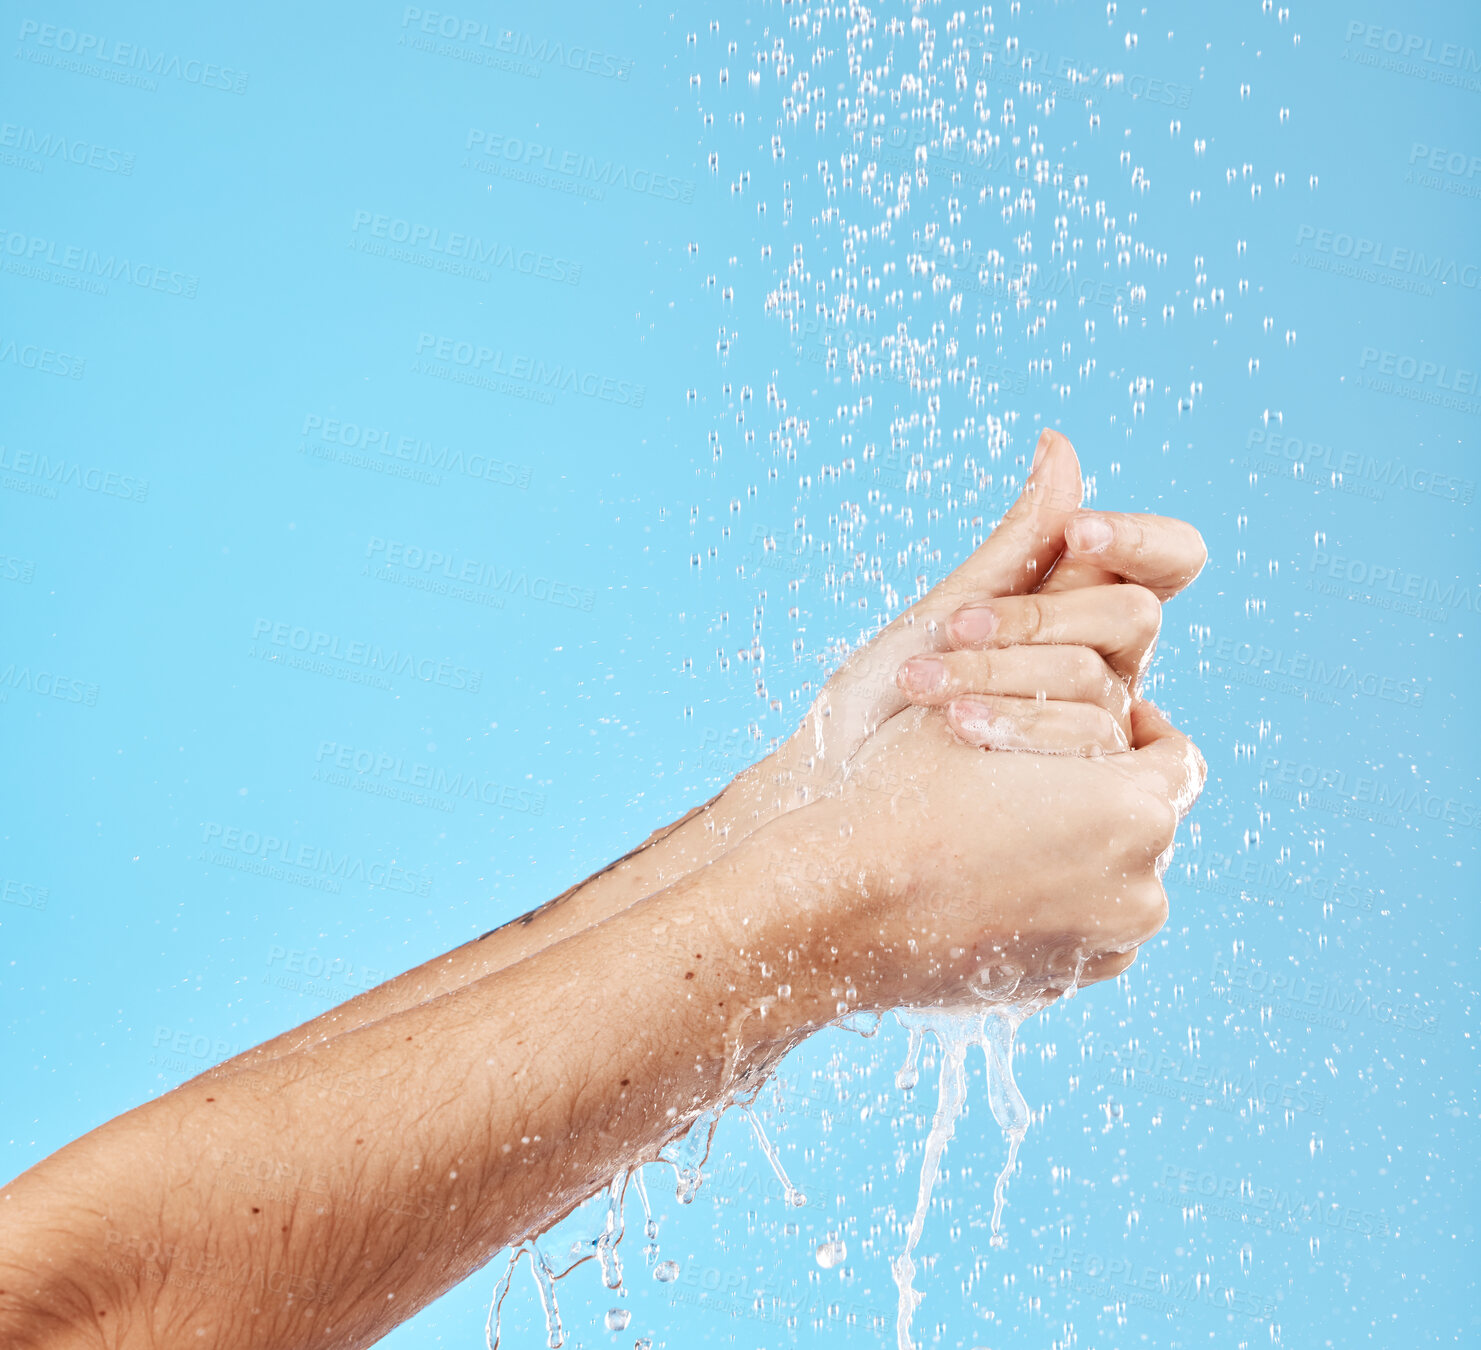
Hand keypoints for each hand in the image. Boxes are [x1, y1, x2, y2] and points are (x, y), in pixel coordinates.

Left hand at [722, 429, 1203, 813]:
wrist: (834, 796)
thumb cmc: (880, 706)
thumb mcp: (941, 616)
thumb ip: (1017, 546)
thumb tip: (1062, 443)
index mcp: (1082, 616)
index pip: (1170, 563)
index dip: (1142, 540)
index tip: (1078, 533)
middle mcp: (1105, 673)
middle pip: (1132, 617)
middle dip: (1037, 616)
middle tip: (952, 625)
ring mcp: (1097, 738)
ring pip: (1099, 684)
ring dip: (1001, 672)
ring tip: (924, 684)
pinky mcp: (1081, 800)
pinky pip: (1090, 755)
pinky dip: (1017, 728)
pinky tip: (956, 729)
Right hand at [746, 697, 1205, 1027]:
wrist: (836, 906)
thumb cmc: (900, 794)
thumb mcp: (980, 712)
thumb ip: (1060, 705)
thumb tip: (1095, 694)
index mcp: (1134, 814)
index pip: (1178, 759)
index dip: (1142, 731)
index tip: (1108, 722)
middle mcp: (1140, 891)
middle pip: (1149, 823)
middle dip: (1107, 791)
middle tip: (1048, 769)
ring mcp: (1104, 948)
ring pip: (1118, 879)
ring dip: (1085, 847)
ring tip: (1014, 821)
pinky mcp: (1063, 983)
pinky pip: (1084, 928)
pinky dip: (1057, 899)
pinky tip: (996, 872)